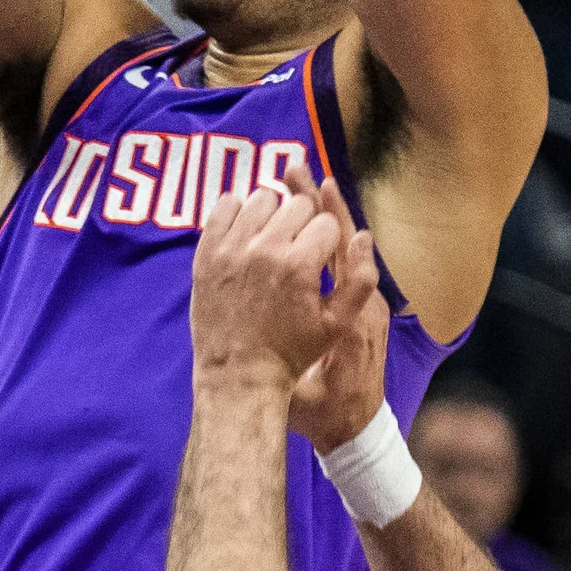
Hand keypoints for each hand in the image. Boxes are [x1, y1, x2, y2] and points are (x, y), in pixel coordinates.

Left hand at [190, 160, 372, 394]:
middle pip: (298, 204)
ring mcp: (232, 249)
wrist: (239, 373)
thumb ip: (360, 278)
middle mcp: (266, 251)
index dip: (328, 240)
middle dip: (304, 223)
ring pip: (264, 198)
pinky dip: (239, 212)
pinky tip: (246, 234)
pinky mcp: (208, 251)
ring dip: (273, 214)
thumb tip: (361, 234)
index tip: (318, 260)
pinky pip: (226, 204)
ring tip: (272, 240)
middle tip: (297, 251)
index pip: (327, 221)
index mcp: (300, 266)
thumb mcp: (338, 324)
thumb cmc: (292, 351)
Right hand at [288, 175, 388, 449]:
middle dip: (316, 202)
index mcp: (352, 314)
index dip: (326, 214)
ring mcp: (359, 306)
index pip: (341, 249)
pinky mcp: (353, 312)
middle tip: (293, 167)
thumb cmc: (326, 410)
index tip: (309, 181)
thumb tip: (318, 298)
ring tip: (294, 184)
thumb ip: (311, 346)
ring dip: (316, 215)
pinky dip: (319, 238)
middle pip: (339, 238)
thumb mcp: (305, 384)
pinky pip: (337, 265)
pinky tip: (298, 223)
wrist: (351, 429)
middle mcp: (362, 303)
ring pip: (338, 248)